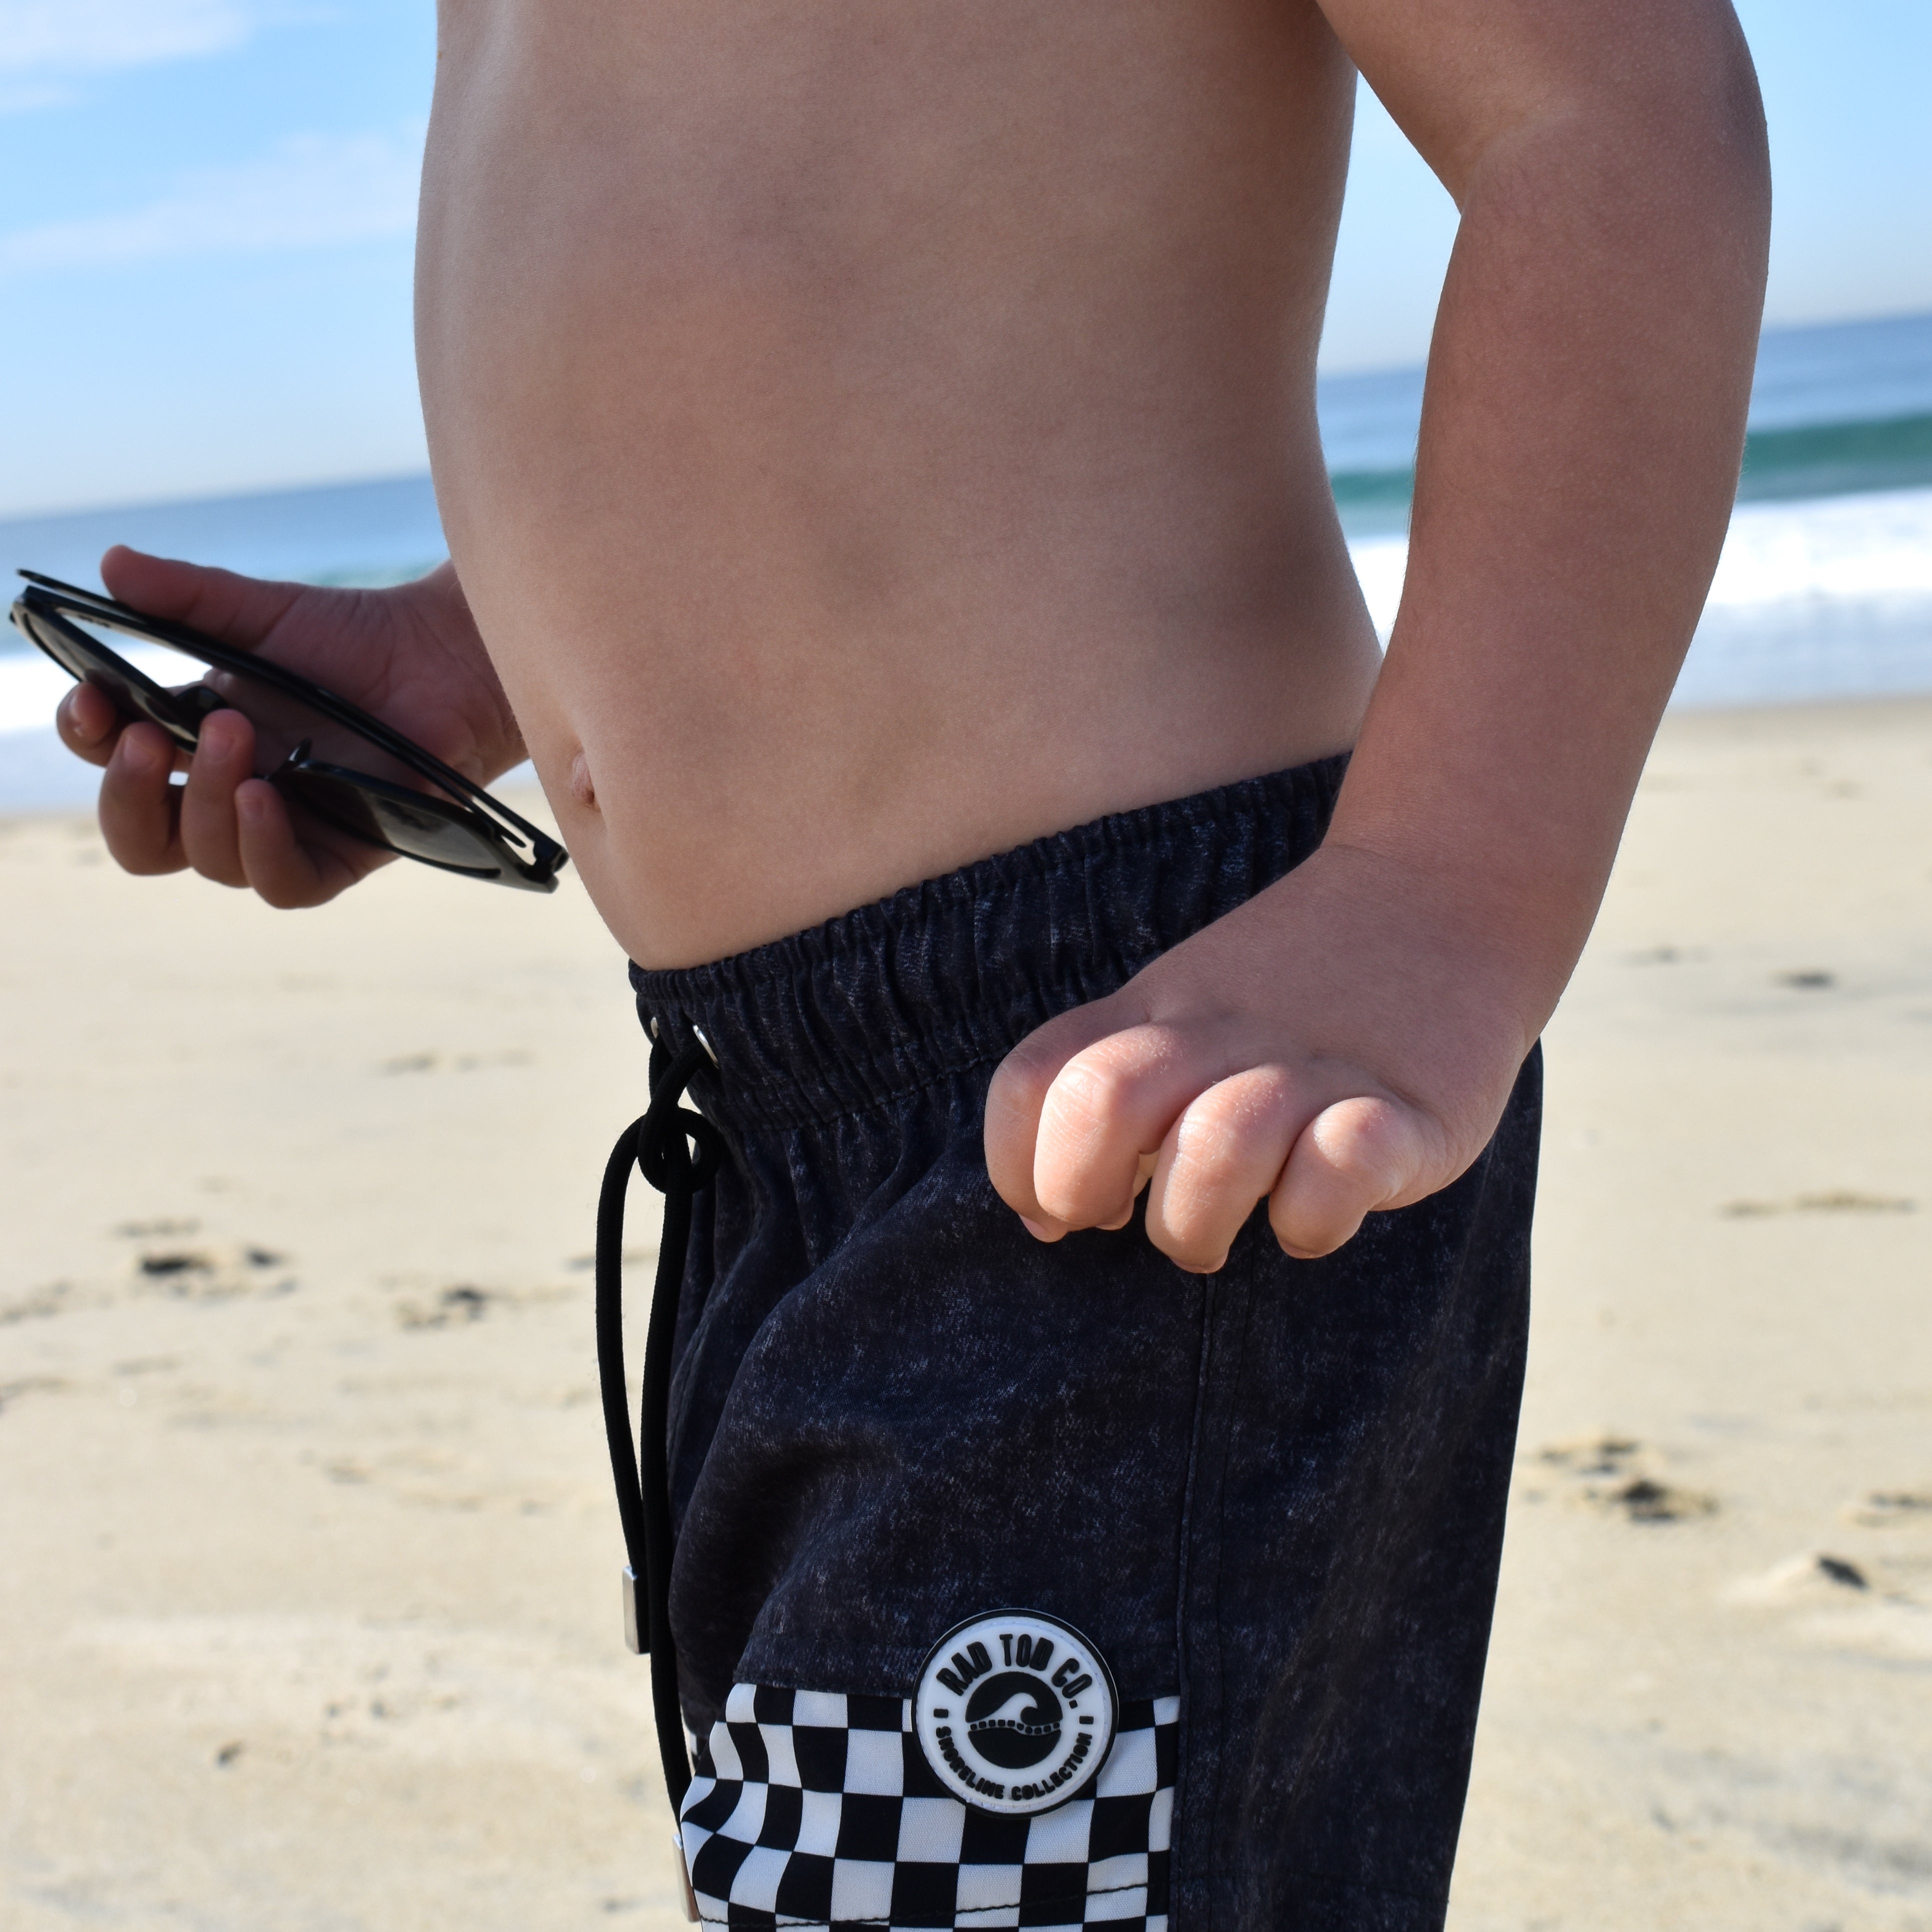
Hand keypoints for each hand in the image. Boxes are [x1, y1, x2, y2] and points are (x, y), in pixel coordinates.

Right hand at [55, 547, 522, 907]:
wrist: (449, 656)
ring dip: (206, 802)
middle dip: (130, 794)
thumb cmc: (358, 638)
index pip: (116, 759)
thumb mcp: (263, 611)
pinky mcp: (346, 852)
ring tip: (234, 735)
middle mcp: (233, 793)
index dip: (91, 740)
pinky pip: (286, 883)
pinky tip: (266, 796)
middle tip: (148, 741)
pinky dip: (263, 846)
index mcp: (196, 739)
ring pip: (209, 857)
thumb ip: (188, 595)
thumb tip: (112, 565)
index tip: (91, 701)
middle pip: (145, 836)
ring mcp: (289, 827)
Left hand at [983, 839, 1538, 1267]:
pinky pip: (1339, 1170)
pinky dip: (1314, 1216)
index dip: (1016, 1163)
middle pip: (1104, 1101)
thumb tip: (1043, 1219)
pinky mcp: (1409, 1112)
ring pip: (1216, 1146)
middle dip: (1083, 1191)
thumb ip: (1111, 1092)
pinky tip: (1318, 1208)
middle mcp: (1222, 1032)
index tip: (1057, 1209)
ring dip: (1195, 1221)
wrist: (1449, 892)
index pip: (1033, 1080)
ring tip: (1221, 1232)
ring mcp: (1316, 1068)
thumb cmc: (1302, 989)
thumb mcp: (1187, 1009)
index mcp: (1157, 1010)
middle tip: (1125, 1218)